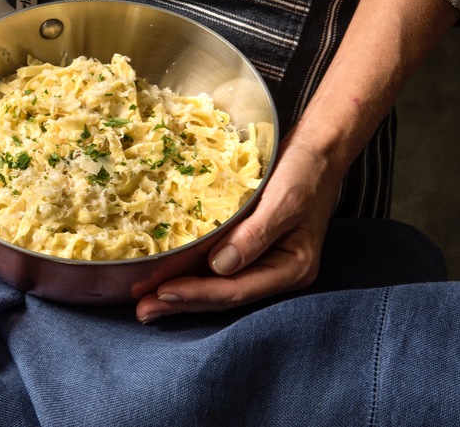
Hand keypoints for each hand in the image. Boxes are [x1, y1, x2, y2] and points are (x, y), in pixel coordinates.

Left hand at [135, 136, 340, 320]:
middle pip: (223, 295)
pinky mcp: (248, 248)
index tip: (163, 292)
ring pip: (216, 285)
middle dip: (181, 302)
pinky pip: (215, 267)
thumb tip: (219, 266)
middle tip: (142, 310)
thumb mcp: (285, 199)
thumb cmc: (306, 171)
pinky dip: (189, 272)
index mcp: (291, 268)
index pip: (237, 289)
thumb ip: (254, 234)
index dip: (198, 293)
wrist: (317, 149)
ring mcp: (262, 261)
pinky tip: (165, 276)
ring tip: (144, 302)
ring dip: (181, 293)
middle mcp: (275, 272)